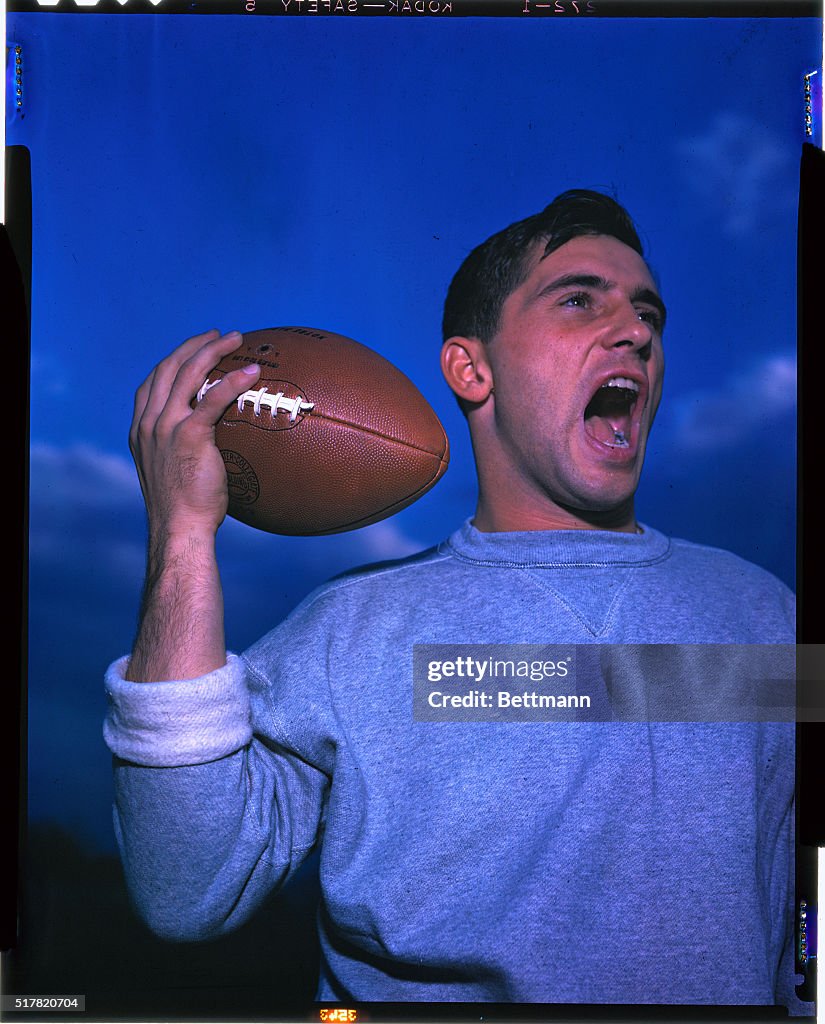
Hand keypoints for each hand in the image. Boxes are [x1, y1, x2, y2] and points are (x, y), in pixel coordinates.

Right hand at [130, 329, 261, 540]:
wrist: (179, 529)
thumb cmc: (184, 510)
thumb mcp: (174, 474)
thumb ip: (183, 452)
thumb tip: (213, 447)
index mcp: (141, 430)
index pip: (152, 382)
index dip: (173, 360)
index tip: (193, 349)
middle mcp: (149, 423)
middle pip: (169, 368)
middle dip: (194, 345)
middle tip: (218, 335)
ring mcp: (166, 427)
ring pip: (188, 373)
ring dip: (213, 349)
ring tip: (236, 339)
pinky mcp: (189, 435)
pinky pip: (213, 398)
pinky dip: (233, 381)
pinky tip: (252, 372)